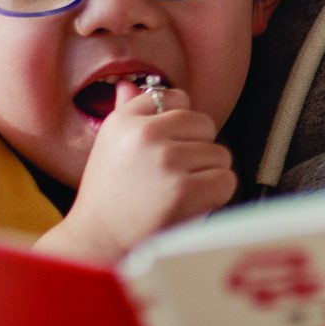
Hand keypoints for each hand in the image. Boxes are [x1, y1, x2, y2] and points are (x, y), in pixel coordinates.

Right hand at [36, 82, 235, 261]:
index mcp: (126, 120)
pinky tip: (192, 203)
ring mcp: (166, 160)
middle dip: (197, 149)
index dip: (180, 123)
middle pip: (205, 124)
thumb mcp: (108, 145)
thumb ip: (126, 112)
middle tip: (173, 174)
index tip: (169, 144)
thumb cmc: (107, 196)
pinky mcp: (184, 189)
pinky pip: (226, 180)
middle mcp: (146, 134)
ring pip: (220, 153)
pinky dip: (216, 194)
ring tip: (179, 191)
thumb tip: (130, 84)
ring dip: (207, 174)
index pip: (175, 97)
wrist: (98, 241)